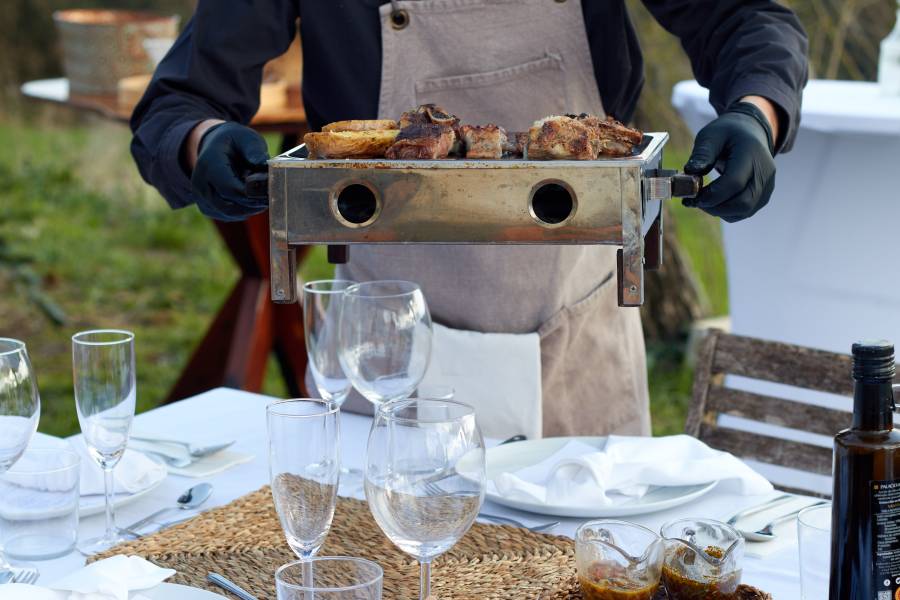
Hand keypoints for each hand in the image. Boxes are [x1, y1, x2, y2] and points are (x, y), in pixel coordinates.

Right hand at [189, 121, 268, 220]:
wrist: (215, 147)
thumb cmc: (235, 143)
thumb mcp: (247, 139)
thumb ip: (255, 151)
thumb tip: (263, 166)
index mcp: (209, 165)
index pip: (231, 189)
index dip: (253, 194)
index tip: (270, 189)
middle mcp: (200, 183)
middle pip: (229, 206)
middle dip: (253, 204)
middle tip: (270, 196)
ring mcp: (201, 198)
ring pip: (230, 214)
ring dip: (250, 208)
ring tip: (261, 195)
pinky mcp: (207, 207)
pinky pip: (228, 216)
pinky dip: (243, 210)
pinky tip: (251, 198)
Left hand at [683, 101, 776, 222]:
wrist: (750, 132)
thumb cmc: (728, 133)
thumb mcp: (711, 135)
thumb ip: (702, 154)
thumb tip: (690, 173)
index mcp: (751, 154)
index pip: (734, 182)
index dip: (711, 195)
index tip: (691, 196)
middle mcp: (764, 172)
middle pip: (742, 202)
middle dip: (714, 207)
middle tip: (694, 201)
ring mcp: (767, 186)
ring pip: (744, 211)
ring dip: (719, 211)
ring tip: (702, 200)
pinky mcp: (763, 196)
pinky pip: (745, 212)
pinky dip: (726, 212)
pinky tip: (713, 201)